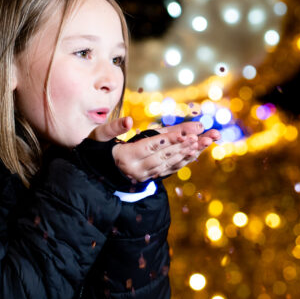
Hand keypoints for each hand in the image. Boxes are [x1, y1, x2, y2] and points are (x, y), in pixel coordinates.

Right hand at [103, 119, 219, 183]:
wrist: (94, 172)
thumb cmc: (96, 150)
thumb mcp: (99, 136)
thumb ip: (113, 128)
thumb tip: (128, 121)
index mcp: (125, 157)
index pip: (151, 146)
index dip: (169, 140)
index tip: (187, 133)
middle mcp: (137, 169)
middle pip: (165, 155)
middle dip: (186, 144)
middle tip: (204, 134)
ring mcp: (144, 175)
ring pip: (170, 162)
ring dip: (189, 152)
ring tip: (206, 141)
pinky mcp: (149, 177)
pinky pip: (170, 169)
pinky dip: (184, 160)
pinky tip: (197, 151)